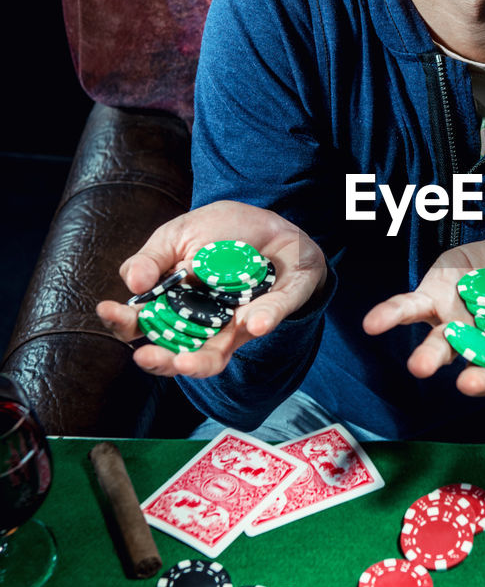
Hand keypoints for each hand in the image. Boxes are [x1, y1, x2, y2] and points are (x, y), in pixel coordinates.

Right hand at [96, 200, 326, 377]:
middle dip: (160, 360)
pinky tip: (256, 323)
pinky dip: (263, 321)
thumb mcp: (179, 235)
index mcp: (172, 305)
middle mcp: (202, 324)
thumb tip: (133, 283)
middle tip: (145, 357)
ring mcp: (236, 323)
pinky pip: (268, 320)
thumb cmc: (219, 232)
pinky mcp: (273, 311)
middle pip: (177, 354)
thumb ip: (153, 258)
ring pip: (216, 356)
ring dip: (200, 364)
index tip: (109, 310)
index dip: (123, 322)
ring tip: (185, 364)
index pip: (142, 324)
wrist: (271, 222)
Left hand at [362, 231, 484, 398]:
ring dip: (430, 357)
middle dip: (476, 376)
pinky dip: (390, 316)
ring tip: (420, 366)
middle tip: (473, 383)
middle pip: (481, 366)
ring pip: (443, 347)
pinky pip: (409, 310)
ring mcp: (458, 324)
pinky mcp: (434, 298)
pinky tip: (372, 324)